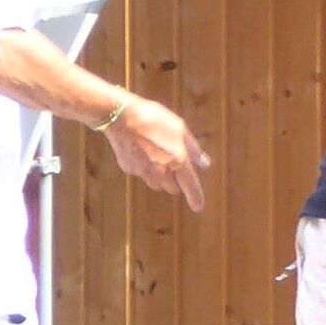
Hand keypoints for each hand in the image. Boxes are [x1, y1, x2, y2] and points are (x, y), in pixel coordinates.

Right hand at [102, 96, 209, 211]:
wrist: (120, 116)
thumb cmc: (153, 118)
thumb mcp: (179, 128)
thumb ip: (193, 149)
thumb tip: (205, 164)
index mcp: (178, 161)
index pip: (190, 186)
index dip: (196, 198)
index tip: (198, 207)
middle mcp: (161, 172)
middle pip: (172, 188)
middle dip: (176, 182)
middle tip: (174, 166)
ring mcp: (143, 172)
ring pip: (156, 184)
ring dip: (160, 178)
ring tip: (156, 157)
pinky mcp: (129, 169)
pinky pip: (141, 174)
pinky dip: (144, 168)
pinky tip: (140, 151)